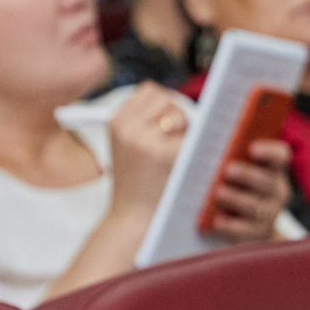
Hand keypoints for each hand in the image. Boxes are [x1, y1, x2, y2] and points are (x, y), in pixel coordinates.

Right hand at [107, 83, 190, 215]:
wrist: (132, 218)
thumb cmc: (135, 183)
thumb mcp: (126, 146)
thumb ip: (143, 120)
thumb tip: (175, 98)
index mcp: (116, 122)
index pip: (150, 91)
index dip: (163, 106)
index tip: (163, 127)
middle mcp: (127, 128)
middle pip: (166, 99)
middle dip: (175, 116)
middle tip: (170, 144)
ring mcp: (145, 141)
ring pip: (180, 115)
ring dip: (186, 131)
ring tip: (174, 155)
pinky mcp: (164, 155)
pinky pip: (190, 138)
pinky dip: (193, 148)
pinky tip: (184, 164)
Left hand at [204, 137, 291, 242]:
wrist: (228, 226)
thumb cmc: (223, 185)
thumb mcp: (223, 166)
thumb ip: (218, 150)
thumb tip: (188, 128)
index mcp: (271, 168)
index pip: (281, 155)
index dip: (269, 149)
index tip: (251, 146)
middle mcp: (276, 191)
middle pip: (268, 181)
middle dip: (248, 174)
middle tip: (228, 169)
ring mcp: (269, 215)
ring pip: (257, 207)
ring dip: (237, 199)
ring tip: (218, 193)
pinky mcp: (256, 236)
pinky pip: (246, 232)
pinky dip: (230, 227)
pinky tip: (215, 221)